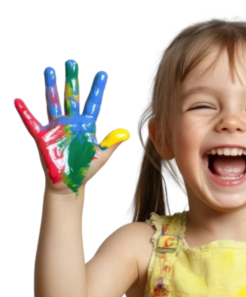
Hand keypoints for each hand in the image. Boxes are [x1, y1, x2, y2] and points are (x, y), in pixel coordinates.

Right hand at [12, 58, 131, 195]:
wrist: (70, 184)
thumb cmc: (87, 170)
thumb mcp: (102, 156)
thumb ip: (112, 143)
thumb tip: (126, 132)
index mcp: (87, 125)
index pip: (94, 102)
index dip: (98, 89)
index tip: (103, 73)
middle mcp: (72, 122)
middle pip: (72, 96)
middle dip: (72, 80)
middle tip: (72, 62)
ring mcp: (57, 128)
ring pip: (53, 103)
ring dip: (51, 87)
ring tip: (49, 69)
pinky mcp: (42, 137)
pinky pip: (31, 123)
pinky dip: (25, 112)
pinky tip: (18, 100)